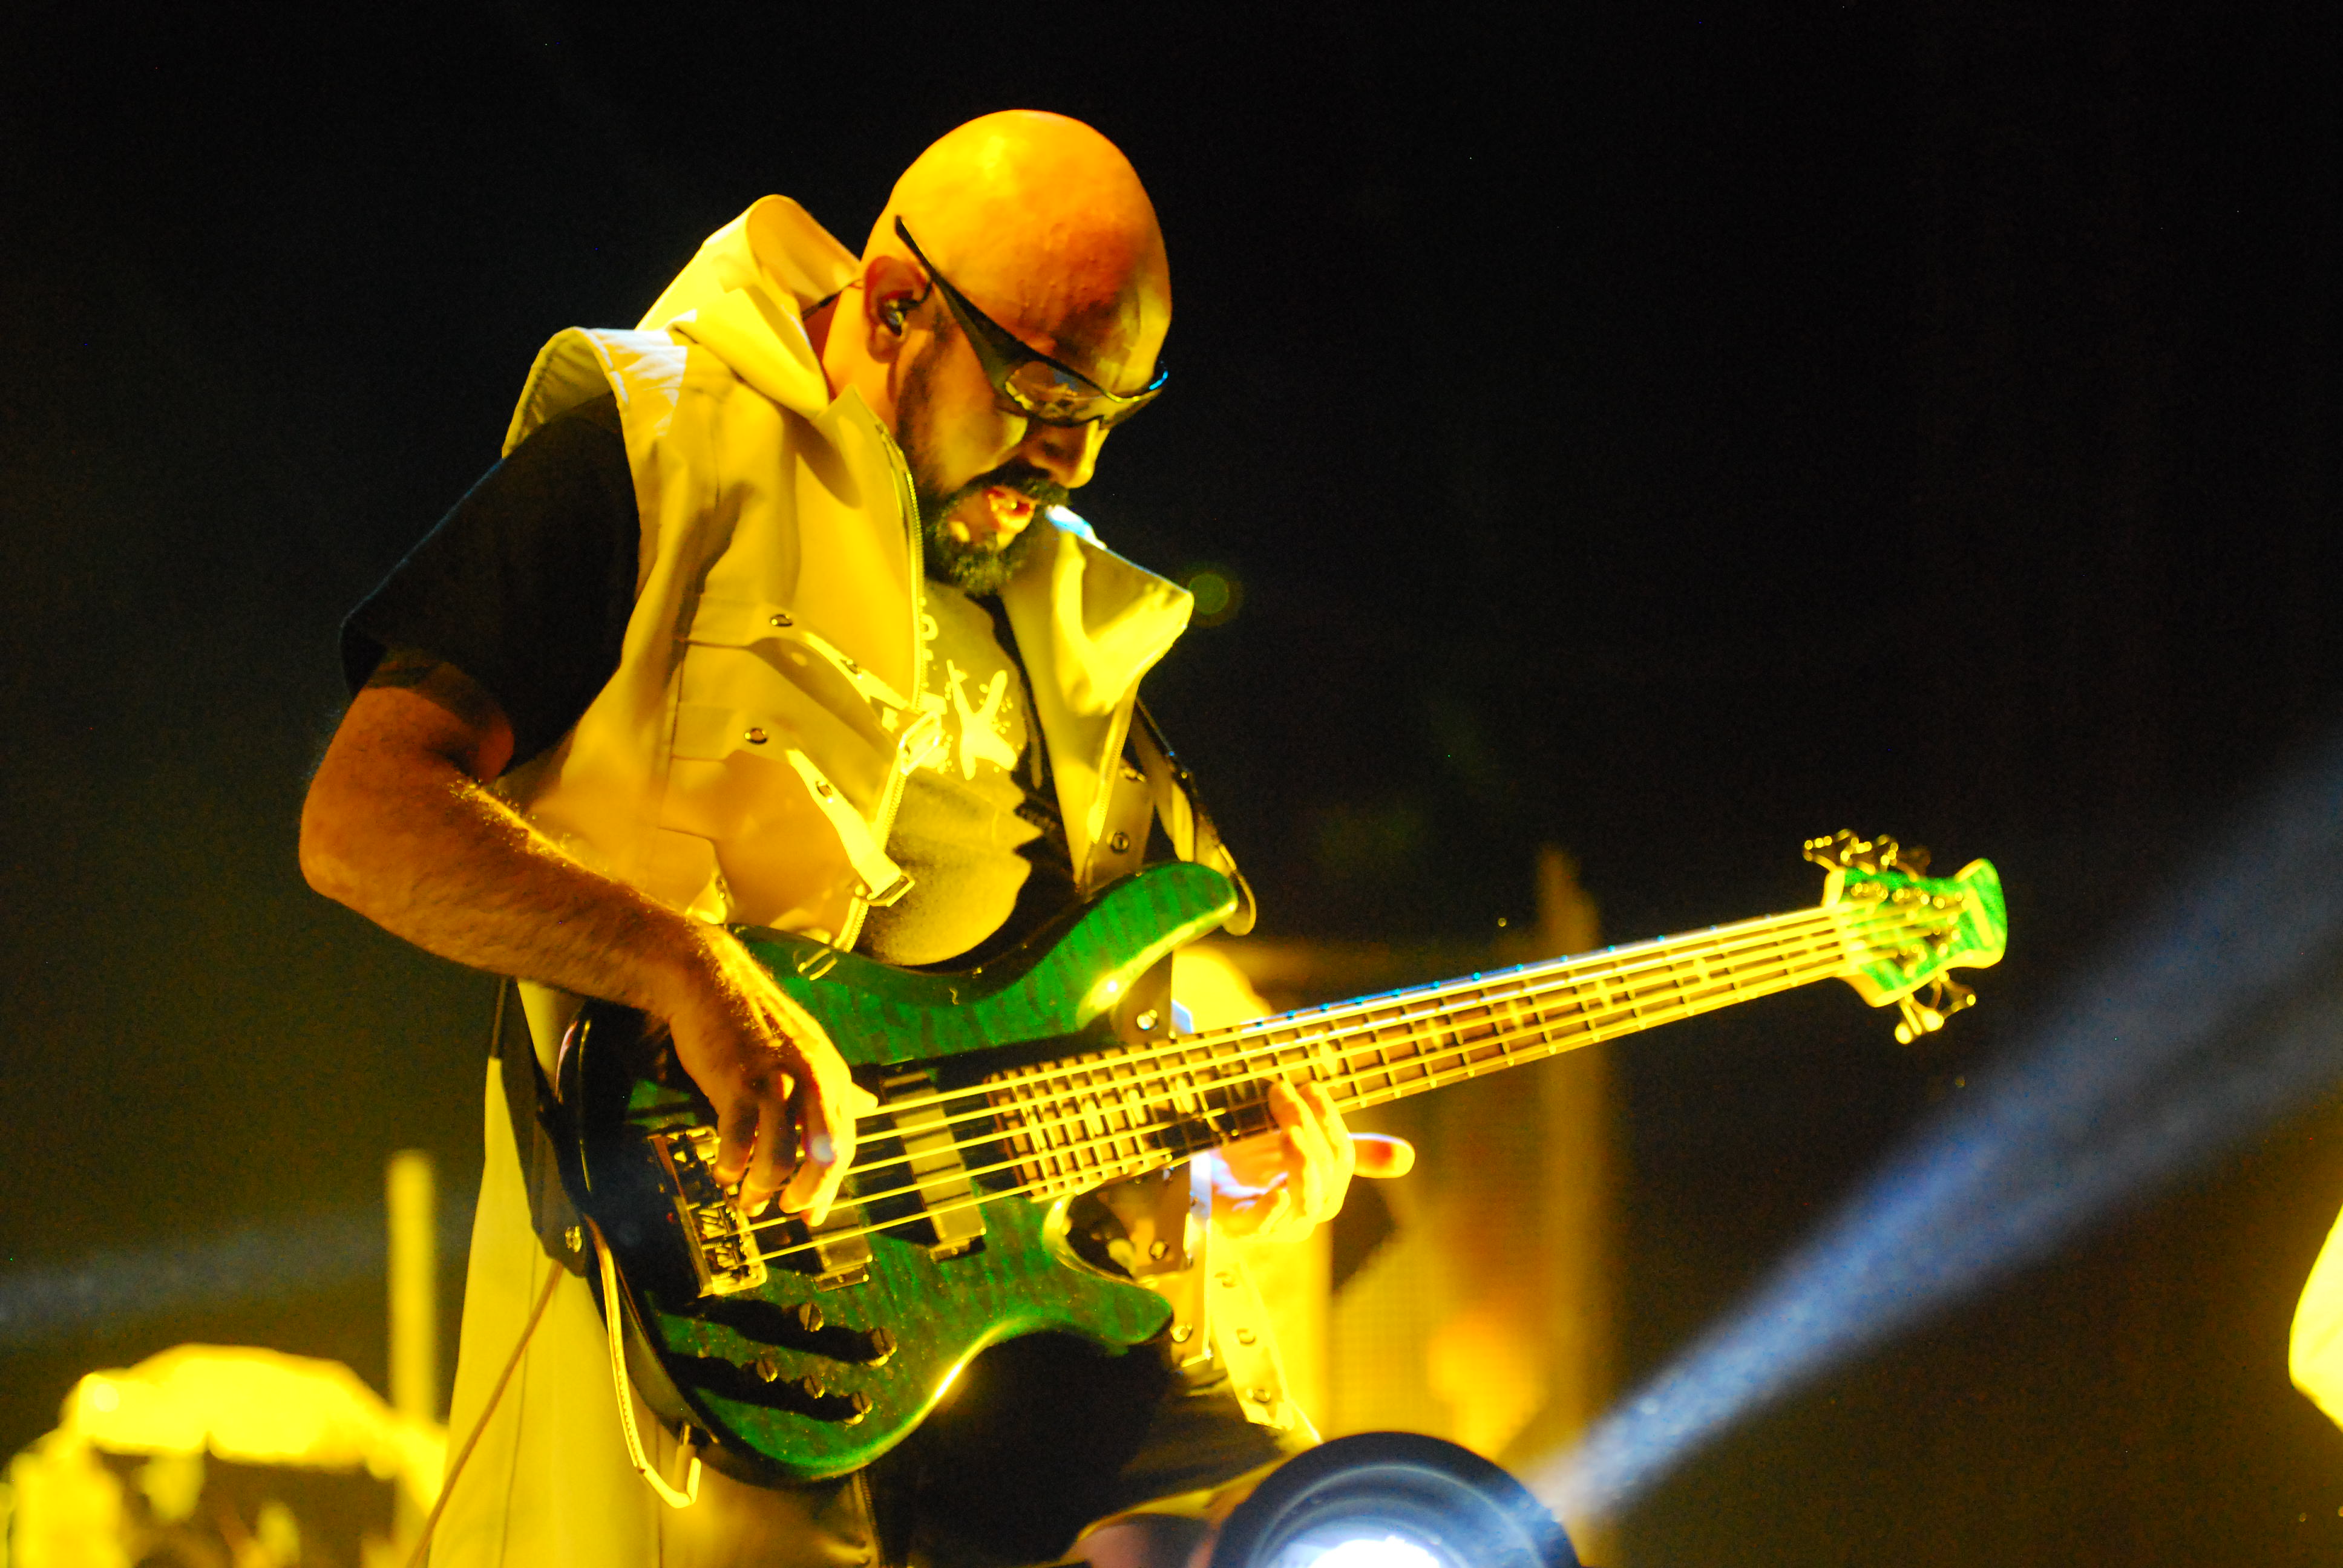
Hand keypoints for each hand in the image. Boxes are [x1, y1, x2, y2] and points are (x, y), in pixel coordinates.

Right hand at [660, 927, 877, 1224]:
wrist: (713, 981)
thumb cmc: (760, 1022)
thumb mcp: (812, 1049)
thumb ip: (838, 1085)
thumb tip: (870, 1107)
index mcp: (834, 1077)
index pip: (845, 1146)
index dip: (828, 1187)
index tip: (810, 1214)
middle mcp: (813, 1081)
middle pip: (825, 1158)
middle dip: (806, 1194)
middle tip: (786, 1209)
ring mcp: (775, 1083)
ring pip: (779, 1158)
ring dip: (762, 1188)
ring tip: (749, 1199)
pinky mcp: (737, 1084)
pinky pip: (738, 1143)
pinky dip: (731, 1167)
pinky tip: (724, 1171)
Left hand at [1207, 1079, 1414, 1244]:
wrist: (1198, 1173)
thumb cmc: (1252, 1160)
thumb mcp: (1301, 1141)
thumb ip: (1347, 1144)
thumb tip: (1409, 1157)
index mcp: (1325, 1190)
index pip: (1343, 1157)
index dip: (1331, 1121)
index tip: (1310, 1085)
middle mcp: (1306, 1211)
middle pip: (1325, 1174)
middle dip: (1308, 1127)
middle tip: (1280, 1091)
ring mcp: (1274, 1224)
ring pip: (1305, 1202)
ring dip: (1301, 1163)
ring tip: (1288, 1131)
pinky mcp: (1238, 1225)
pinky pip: (1262, 1226)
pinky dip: (1271, 1211)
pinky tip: (1277, 1191)